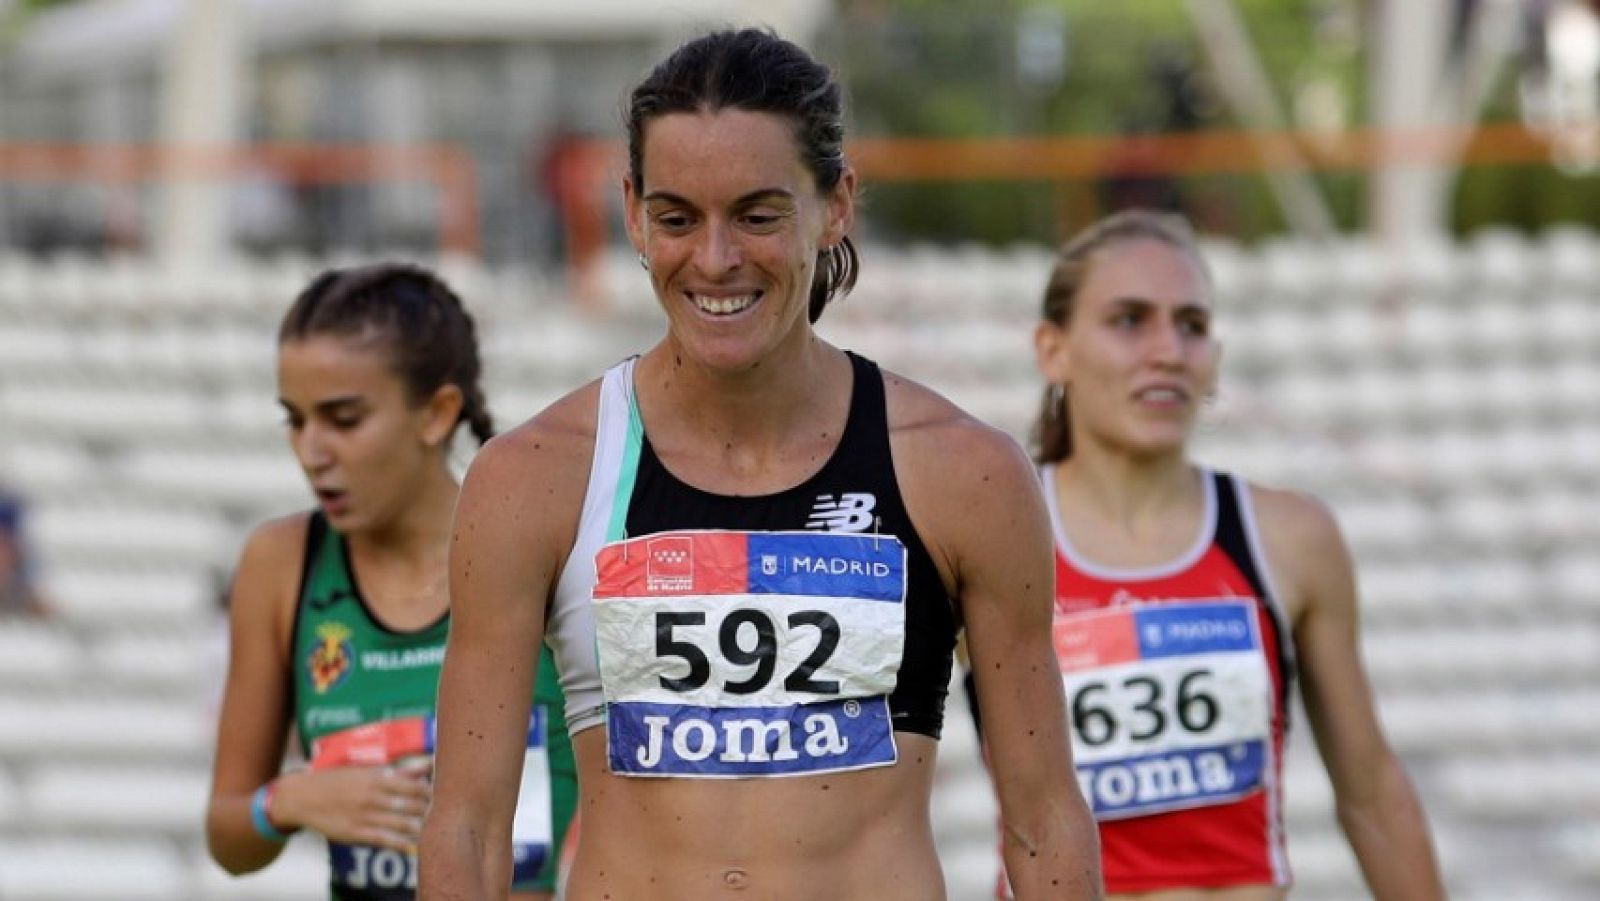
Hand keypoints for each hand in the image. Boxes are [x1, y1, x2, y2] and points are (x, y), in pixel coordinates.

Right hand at [274, 758, 432, 851]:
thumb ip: (399, 772)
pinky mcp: (356, 833)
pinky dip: (401, 844)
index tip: (443, 795)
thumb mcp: (367, 771)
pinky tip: (414, 847)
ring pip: (401, 824)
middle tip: (445, 815)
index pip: (414, 785)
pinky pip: (384, 840)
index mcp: (377, 777)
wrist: (303, 797)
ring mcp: (364, 816)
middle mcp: (373, 796)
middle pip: (411, 805)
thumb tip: (426, 765)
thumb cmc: (340, 780)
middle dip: (429, 810)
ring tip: (434, 830)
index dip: (431, 792)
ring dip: (420, 828)